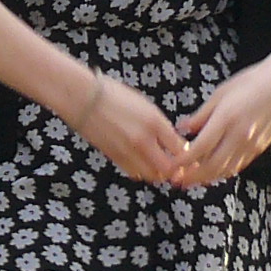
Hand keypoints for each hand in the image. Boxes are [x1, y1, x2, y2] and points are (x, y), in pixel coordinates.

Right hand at [68, 74, 187, 183]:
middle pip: (169, 168)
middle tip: (177, 165)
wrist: (83, 98)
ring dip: (159, 173)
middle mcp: (143, 140)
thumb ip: (160, 125)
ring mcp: (128, 151)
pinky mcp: (115, 157)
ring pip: (152, 175)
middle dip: (175, 168)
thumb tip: (173, 142)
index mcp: (154, 122)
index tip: (187, 154)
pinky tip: (142, 164)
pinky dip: (142, 172)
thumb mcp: (145, 105)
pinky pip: (135, 173)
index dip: (187, 154)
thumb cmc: (114, 95)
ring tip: (159, 165)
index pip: (180, 148)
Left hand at [171, 51, 270, 187]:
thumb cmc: (251, 82)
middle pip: (212, 165)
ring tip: (192, 180)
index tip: (171, 166)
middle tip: (178, 181)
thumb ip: (201, 115)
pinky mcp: (259, 148)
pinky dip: (224, 172)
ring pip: (226, 169)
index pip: (200, 148)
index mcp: (226, 119)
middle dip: (193, 176)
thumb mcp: (220, 93)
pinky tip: (214, 173)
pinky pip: (238, 165)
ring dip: (207, 178)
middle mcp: (239, 136)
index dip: (184, 161)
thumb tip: (182, 128)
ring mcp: (251, 144)